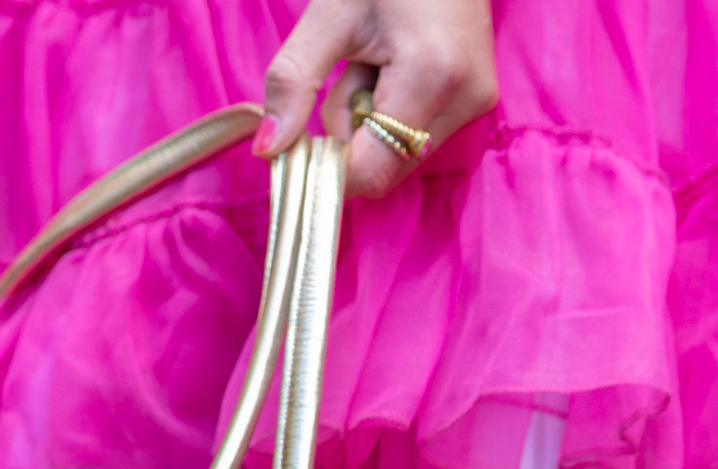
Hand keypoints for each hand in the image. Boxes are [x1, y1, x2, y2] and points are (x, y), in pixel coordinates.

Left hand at [254, 0, 497, 197]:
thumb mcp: (327, 17)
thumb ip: (292, 84)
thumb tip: (267, 149)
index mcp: (432, 75)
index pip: (370, 173)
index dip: (328, 169)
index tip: (303, 135)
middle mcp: (466, 97)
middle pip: (383, 168)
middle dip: (349, 136)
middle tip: (351, 71)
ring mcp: (478, 99)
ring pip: (397, 154)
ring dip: (369, 122)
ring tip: (376, 61)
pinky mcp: (479, 98)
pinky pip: (416, 135)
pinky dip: (391, 113)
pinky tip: (395, 67)